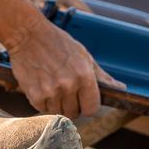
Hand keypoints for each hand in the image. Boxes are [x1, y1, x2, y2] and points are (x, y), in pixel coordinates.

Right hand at [7, 20, 123, 117]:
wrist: (27, 35)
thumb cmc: (57, 43)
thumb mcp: (83, 55)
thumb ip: (101, 76)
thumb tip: (121, 88)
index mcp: (84, 76)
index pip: (92, 108)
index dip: (88, 106)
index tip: (83, 100)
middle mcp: (69, 85)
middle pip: (75, 113)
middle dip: (72, 105)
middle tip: (65, 90)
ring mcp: (51, 91)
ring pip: (59, 112)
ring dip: (56, 104)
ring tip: (52, 85)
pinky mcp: (35, 95)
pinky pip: (43, 109)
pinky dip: (43, 102)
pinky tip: (42, 85)